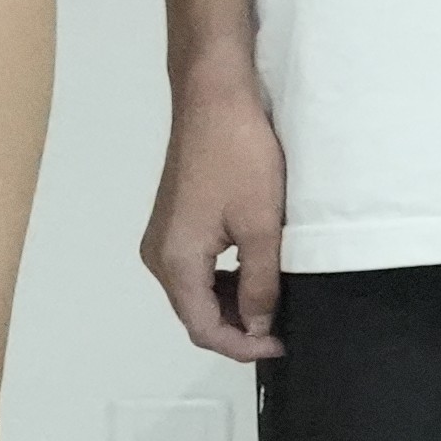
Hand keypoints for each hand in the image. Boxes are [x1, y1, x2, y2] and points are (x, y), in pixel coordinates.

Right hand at [144, 66, 287, 363]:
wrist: (214, 94)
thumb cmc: (239, 157)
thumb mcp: (260, 226)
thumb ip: (260, 285)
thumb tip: (257, 328)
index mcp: (174, 262)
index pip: (204, 329)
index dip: (243, 346)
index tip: (282, 340)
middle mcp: (158, 256)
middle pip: (195, 314)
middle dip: (238, 326)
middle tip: (282, 322)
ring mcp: (162, 236)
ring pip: (196, 291)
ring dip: (232, 302)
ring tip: (274, 295)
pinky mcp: (173, 220)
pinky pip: (195, 267)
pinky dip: (223, 278)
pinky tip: (253, 268)